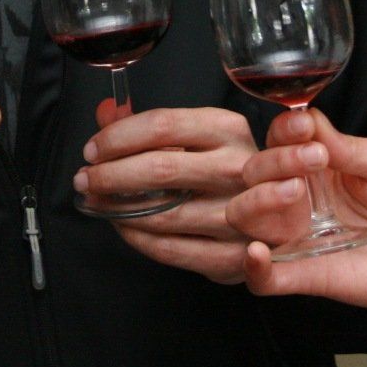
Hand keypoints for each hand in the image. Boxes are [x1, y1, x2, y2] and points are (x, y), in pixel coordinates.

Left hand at [75, 102, 257, 283]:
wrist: (281, 217)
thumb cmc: (228, 168)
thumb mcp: (200, 135)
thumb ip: (151, 125)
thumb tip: (105, 112)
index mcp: (228, 128)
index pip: (162, 125)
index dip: (118, 137)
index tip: (92, 149)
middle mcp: (238, 167)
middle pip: (159, 168)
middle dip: (109, 175)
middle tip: (85, 179)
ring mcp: (240, 215)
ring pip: (161, 212)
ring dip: (117, 209)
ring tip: (96, 203)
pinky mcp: (233, 255)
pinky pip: (171, 249)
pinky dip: (137, 238)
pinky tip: (122, 227)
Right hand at [227, 108, 366, 327]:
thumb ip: (348, 145)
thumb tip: (308, 118)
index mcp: (313, 164)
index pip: (278, 139)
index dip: (284, 130)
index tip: (304, 127)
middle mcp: (295, 197)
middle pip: (254, 172)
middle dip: (275, 160)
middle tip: (314, 160)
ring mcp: (295, 236)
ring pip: (244, 216)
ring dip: (257, 200)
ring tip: (292, 192)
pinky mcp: (303, 274)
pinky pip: (261, 278)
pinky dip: (252, 267)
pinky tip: (257, 253)